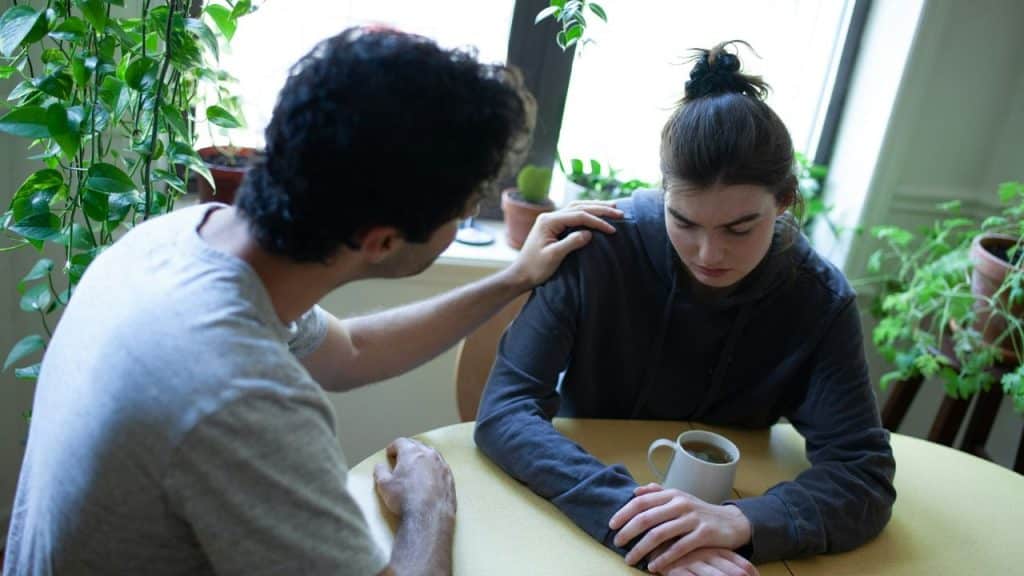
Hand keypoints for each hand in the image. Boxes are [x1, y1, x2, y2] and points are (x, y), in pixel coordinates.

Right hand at [373, 437, 455, 521]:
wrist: (428, 517)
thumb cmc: (404, 499)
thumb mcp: (384, 485)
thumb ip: (380, 472)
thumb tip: (380, 466)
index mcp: (412, 452)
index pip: (401, 442)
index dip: (393, 447)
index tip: (389, 453)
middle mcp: (429, 455)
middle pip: (418, 445)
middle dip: (408, 449)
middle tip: (402, 457)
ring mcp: (442, 466)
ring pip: (432, 455)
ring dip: (423, 458)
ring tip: (416, 466)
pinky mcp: (450, 478)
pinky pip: (441, 467)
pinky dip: (434, 469)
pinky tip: (430, 478)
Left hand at [505, 200, 622, 288]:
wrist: (520, 275)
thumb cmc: (535, 268)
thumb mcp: (553, 256)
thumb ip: (570, 243)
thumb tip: (589, 233)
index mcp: (549, 221)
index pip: (579, 216)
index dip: (597, 221)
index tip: (613, 229)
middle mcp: (550, 216)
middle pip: (579, 207)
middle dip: (600, 209)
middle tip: (619, 212)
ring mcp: (551, 220)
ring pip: (576, 208)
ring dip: (594, 207)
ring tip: (612, 208)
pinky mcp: (553, 226)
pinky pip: (573, 215)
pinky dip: (587, 213)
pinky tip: (596, 214)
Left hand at [609, 483, 750, 572]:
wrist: (732, 522)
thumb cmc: (700, 512)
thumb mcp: (680, 498)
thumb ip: (658, 494)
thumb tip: (635, 491)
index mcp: (672, 494)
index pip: (641, 502)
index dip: (624, 513)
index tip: (612, 525)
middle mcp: (680, 504)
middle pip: (647, 518)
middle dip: (628, 532)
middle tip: (617, 543)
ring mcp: (692, 519)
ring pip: (659, 534)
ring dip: (641, 549)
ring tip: (630, 559)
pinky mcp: (704, 534)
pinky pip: (679, 548)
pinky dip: (664, 558)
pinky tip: (654, 566)